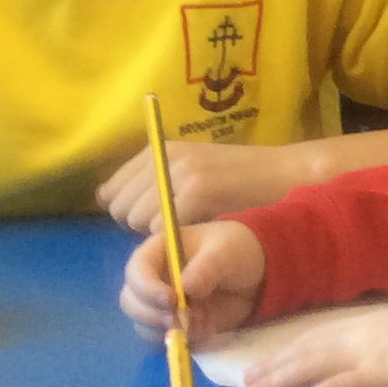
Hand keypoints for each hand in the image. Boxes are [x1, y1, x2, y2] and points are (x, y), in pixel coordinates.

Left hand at [97, 138, 319, 233]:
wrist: (285, 175)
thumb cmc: (238, 181)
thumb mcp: (191, 171)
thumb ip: (152, 182)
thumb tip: (102, 199)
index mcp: (159, 148)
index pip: (110, 190)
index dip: (126, 212)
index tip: (151, 221)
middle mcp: (164, 155)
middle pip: (118, 207)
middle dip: (137, 225)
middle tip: (171, 228)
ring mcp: (180, 171)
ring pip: (136, 219)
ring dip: (155, 234)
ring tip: (185, 230)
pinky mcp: (197, 189)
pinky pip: (161, 227)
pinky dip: (173, 238)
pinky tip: (196, 233)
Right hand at [121, 220, 266, 341]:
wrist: (254, 273)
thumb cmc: (235, 250)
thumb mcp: (225, 251)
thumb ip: (207, 267)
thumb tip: (185, 288)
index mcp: (158, 253)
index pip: (136, 271)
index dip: (147, 289)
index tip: (171, 301)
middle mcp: (153, 280)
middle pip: (130, 302)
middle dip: (151, 316)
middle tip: (180, 321)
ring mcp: (161, 305)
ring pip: (144, 326)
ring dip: (167, 332)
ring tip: (202, 325)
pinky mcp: (175, 325)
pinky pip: (165, 340)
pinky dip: (183, 342)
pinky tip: (207, 331)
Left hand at [237, 297, 387, 386]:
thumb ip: (387, 339)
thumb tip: (376, 353)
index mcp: (367, 322)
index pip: (317, 336)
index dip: (288, 350)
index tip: (266, 361)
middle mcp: (358, 334)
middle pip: (303, 350)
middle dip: (271, 366)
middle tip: (241, 384)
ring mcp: (365, 354)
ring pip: (307, 367)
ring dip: (274, 382)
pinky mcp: (376, 378)